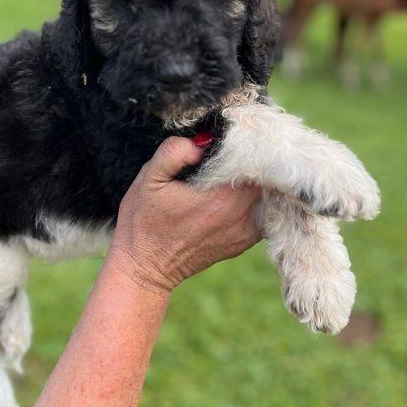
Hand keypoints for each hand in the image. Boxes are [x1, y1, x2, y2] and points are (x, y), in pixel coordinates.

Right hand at [109, 136, 261, 293]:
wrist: (145, 268)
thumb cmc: (143, 222)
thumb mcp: (148, 179)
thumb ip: (174, 152)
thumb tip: (203, 141)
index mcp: (221, 199)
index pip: (252, 160)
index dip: (243, 144)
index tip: (228, 139)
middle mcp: (240, 216)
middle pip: (262, 176)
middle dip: (249, 161)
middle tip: (229, 151)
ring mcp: (245, 232)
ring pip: (264, 194)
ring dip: (252, 181)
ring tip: (229, 173)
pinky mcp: (244, 242)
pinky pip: (259, 211)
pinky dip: (251, 200)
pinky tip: (231, 194)